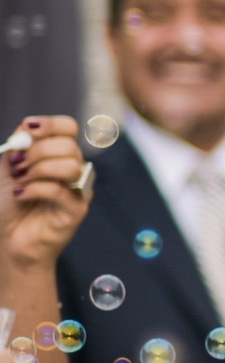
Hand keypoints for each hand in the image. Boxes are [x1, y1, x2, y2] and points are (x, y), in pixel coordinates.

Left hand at [0, 116, 89, 271]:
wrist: (9, 238)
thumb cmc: (9, 204)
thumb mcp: (7, 166)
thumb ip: (18, 145)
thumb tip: (26, 130)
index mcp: (58, 155)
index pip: (69, 128)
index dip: (50, 124)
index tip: (27, 130)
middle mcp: (73, 170)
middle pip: (69, 145)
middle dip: (37, 152)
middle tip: (17, 167)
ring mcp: (78, 190)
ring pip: (70, 166)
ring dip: (38, 171)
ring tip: (20, 182)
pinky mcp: (77, 210)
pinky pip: (60, 190)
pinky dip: (34, 189)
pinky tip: (20, 195)